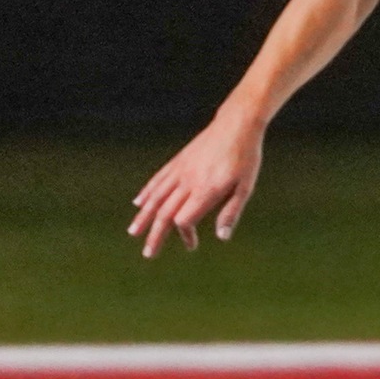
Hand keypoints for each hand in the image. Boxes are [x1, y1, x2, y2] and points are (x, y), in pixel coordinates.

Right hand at [128, 109, 264, 257]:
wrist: (237, 124)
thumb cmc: (245, 158)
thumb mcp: (246, 187)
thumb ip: (232, 212)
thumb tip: (222, 237)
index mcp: (206, 190)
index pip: (184, 218)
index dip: (185, 234)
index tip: (192, 245)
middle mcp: (188, 181)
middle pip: (166, 212)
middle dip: (156, 234)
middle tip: (149, 254)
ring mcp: (181, 170)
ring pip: (157, 196)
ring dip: (144, 216)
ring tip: (133, 231)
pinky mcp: (179, 161)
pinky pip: (159, 179)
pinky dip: (147, 192)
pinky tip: (139, 202)